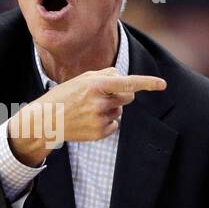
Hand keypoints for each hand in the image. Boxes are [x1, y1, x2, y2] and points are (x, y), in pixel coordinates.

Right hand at [6, 67, 166, 166]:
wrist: (46, 121)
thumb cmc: (65, 96)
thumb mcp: (82, 79)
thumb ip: (105, 75)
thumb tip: (123, 78)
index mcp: (96, 85)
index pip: (128, 82)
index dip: (147, 83)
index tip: (162, 84)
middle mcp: (100, 102)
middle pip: (128, 97)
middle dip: (121, 95)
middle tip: (102, 96)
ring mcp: (100, 118)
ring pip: (119, 110)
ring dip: (110, 108)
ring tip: (88, 110)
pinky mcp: (100, 132)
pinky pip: (114, 124)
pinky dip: (107, 122)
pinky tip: (89, 121)